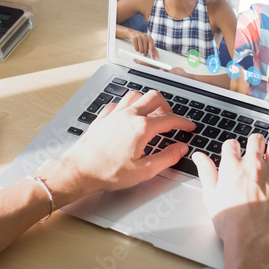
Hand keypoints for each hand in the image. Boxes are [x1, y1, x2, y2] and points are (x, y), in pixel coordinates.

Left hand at [50, 90, 193, 198]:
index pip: (170, 119)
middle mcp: (129, 115)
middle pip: (154, 97)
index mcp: (142, 128)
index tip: (189, 126)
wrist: (79, 170)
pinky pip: (118, 103)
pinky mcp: (102, 118)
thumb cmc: (108, 173)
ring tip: (151, 115)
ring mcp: (114, 114)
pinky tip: (127, 116)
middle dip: (167, 106)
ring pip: (135, 95)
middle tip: (170, 119)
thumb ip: (167, 157)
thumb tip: (180, 148)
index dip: (183, 122)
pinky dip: (127, 107)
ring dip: (146, 102)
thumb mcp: (144, 170)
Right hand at [129, 31, 158, 58]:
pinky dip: (136, 49)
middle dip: (145, 53)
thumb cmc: (143, 39)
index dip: (152, 54)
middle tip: (144, 53)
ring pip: (140, 50)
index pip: (152, 48)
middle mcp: (145, 37)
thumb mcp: (149, 43)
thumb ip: (154, 49)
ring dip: (140, 51)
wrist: (133, 33)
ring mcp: (139, 37)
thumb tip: (158, 56)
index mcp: (150, 38)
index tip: (153, 59)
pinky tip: (137, 47)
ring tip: (140, 49)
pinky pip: (136, 48)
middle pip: (145, 50)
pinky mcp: (134, 38)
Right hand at [193, 134, 268, 262]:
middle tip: (254, 152)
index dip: (232, 148)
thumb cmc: (231, 223)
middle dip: (254, 143)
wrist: (252, 239)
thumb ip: (206, 173)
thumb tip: (199, 157)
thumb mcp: (210, 197)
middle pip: (255, 139)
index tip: (234, 154)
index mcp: (232, 167)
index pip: (231, 144)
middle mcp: (252, 164)